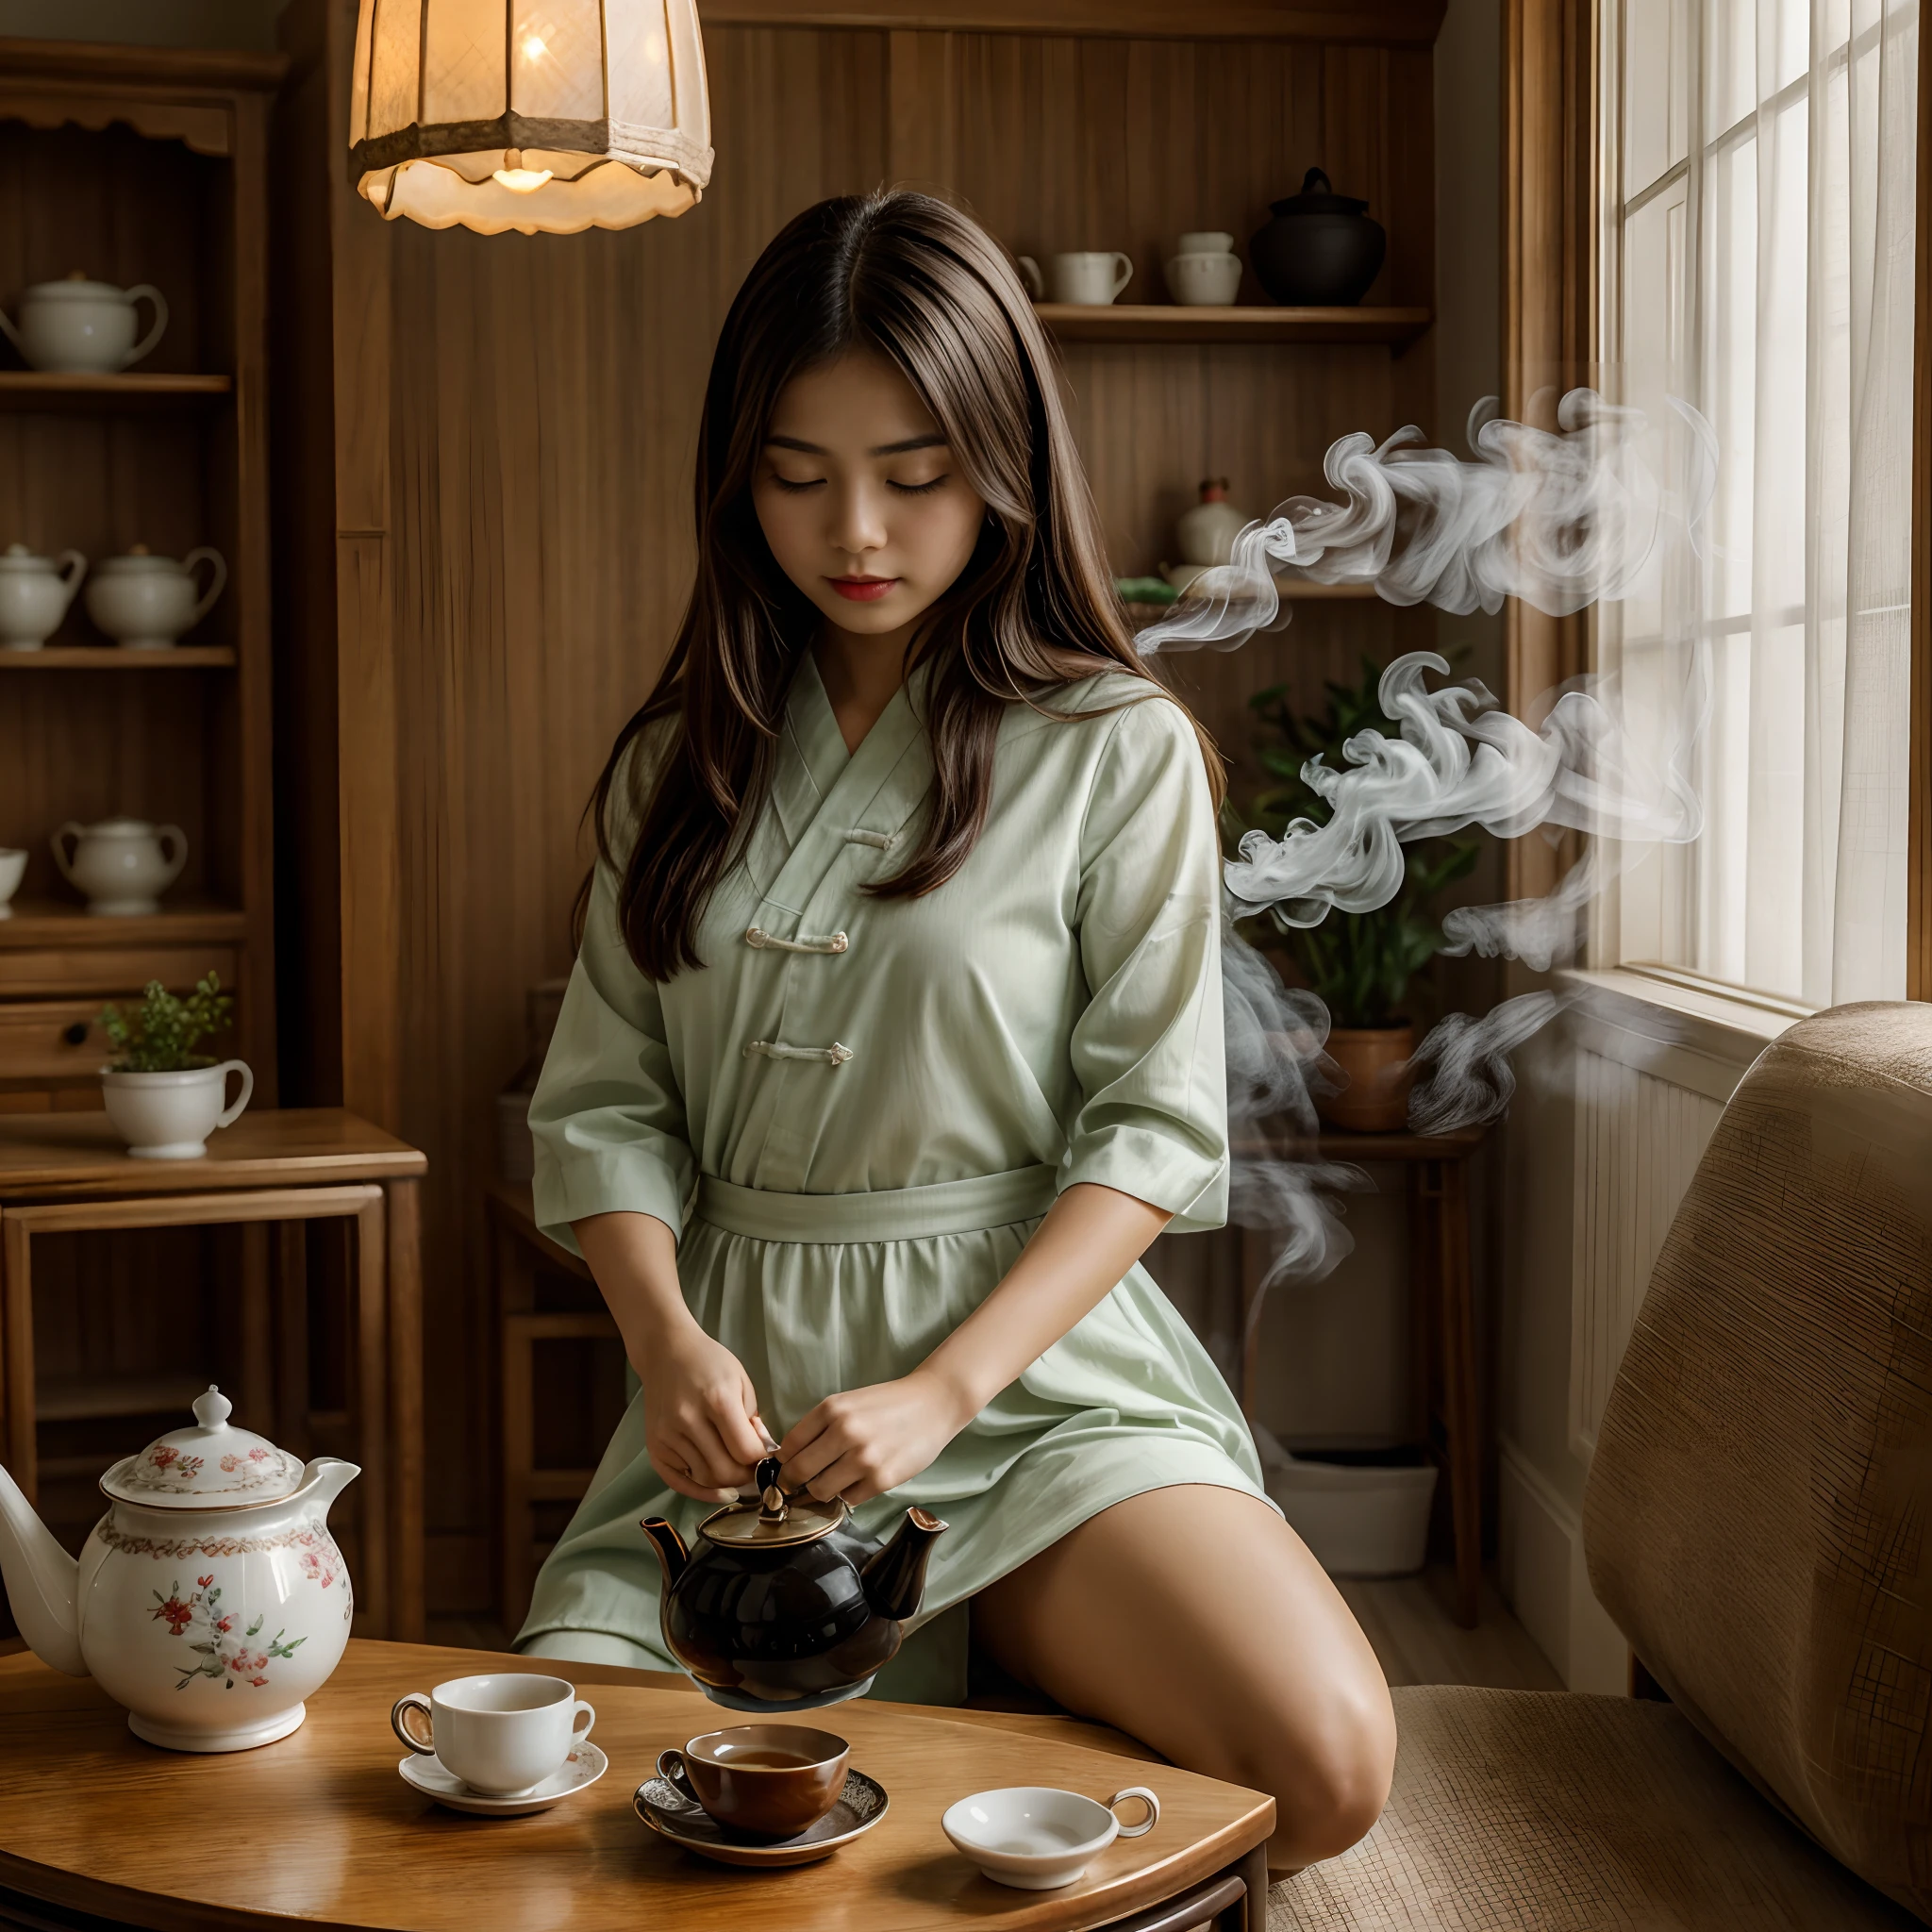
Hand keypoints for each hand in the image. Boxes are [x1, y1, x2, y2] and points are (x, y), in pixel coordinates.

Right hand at [637, 1316, 772, 1504]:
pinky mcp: (654, 1446)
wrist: (666, 1351)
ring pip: (704, 1479)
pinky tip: (717, 1489)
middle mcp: (687, 1420)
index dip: (761, 1460)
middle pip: (724, 1471)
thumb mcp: (742, 1382)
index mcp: (717, 1400)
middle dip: (745, 1476)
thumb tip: (761, 1455)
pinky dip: (701, 1490)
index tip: (766, 1457)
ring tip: (735, 1470)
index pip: (745, 1451)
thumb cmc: (710, 1363)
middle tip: (753, 1470)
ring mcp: (667, 1435)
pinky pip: (678, 1482)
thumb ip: (753, 1420)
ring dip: (725, 1482)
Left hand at [776, 1372, 968, 1506]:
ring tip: (835, 1480)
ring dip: (823, 1490)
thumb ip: (820, 1427)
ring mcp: (864, 1458)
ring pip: (821, 1490)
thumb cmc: (888, 1403)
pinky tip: (860, 1479)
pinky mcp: (882, 1479)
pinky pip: (849, 1499)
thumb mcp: (848, 1402)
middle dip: (793, 1482)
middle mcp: (845, 1432)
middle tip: (797, 1485)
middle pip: (799, 1472)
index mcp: (831, 1409)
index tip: (785, 1468)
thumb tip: (789, 1459)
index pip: (789, 1446)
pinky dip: (850, 1493)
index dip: (783, 1462)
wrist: (933, 1404)